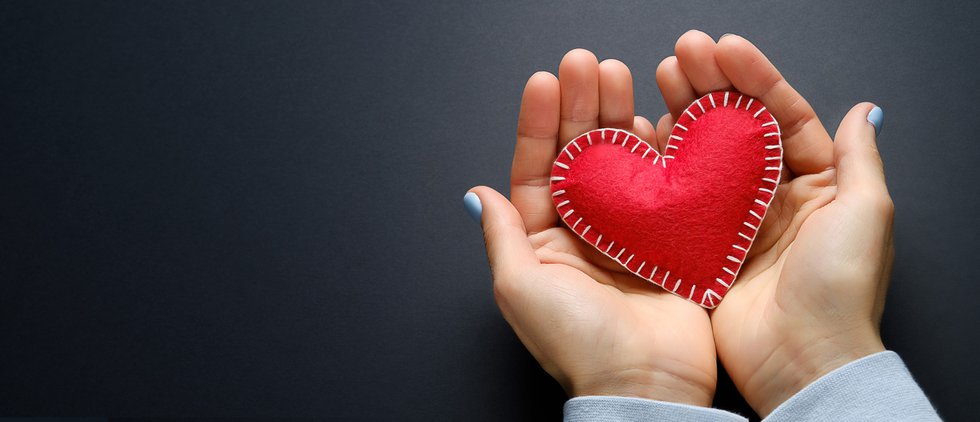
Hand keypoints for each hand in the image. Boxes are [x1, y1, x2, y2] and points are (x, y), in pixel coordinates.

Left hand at [467, 49, 716, 405]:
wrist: (644, 384)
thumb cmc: (577, 344)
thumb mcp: (521, 288)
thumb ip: (504, 235)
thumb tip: (476, 194)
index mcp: (545, 241)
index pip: (536, 171)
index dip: (537, 125)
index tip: (543, 82)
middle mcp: (585, 231)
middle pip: (579, 156)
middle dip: (579, 107)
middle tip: (584, 64)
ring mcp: (629, 232)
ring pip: (621, 161)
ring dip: (618, 116)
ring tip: (618, 74)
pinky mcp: (669, 237)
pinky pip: (664, 184)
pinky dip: (661, 149)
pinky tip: (657, 114)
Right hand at [655, 31, 891, 415]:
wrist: (801, 360)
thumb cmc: (840, 288)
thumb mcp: (864, 214)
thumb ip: (857, 158)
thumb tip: (865, 110)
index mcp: (815, 185)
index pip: (783, 117)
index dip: (754, 79)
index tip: (723, 48)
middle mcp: (771, 199)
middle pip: (738, 129)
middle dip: (711, 86)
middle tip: (682, 54)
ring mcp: (733, 222)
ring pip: (704, 155)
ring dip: (683, 115)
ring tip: (658, 79)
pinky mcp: (701, 247)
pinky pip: (678, 197)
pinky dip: (661, 165)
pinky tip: (643, 135)